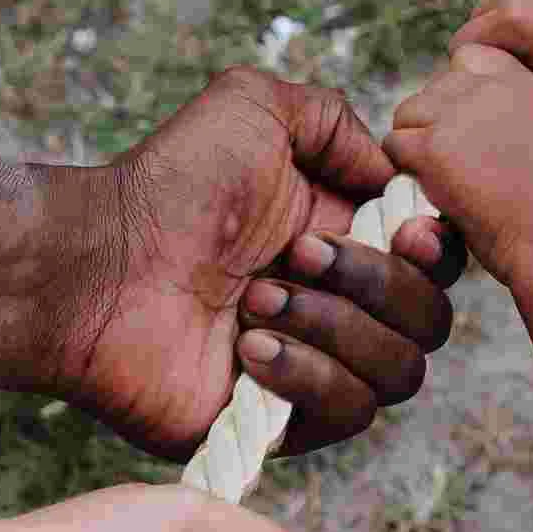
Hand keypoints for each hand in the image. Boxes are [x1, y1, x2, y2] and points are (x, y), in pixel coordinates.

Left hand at [61, 67, 463, 461]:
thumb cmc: (168, 184)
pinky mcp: (281, 423)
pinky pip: (346, 413)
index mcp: (342, 236)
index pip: (435, 260)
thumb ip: (337, 124)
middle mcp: (336, 304)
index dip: (436, 248)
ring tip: (255, 298)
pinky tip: (248, 348)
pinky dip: (308, 374)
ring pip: (398, 372)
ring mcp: (312, 367)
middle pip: (430, 320)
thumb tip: (393, 176)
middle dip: (376, 283)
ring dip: (333, 326)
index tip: (404, 229)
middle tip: (295, 253)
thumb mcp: (256, 108)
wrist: (96, 264)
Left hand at [384, 45, 532, 293]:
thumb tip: (462, 115)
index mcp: (525, 82)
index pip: (469, 57)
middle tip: (452, 166)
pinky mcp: (433, 147)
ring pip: (407, 114)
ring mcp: (460, 115)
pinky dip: (404, 171)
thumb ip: (507, 114)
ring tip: (443, 181)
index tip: (467, 134)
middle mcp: (492, 88)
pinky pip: (394, 145)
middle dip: (433, 123)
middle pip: (432, 88)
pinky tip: (433, 194)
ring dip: (415, 146)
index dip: (457, 94)